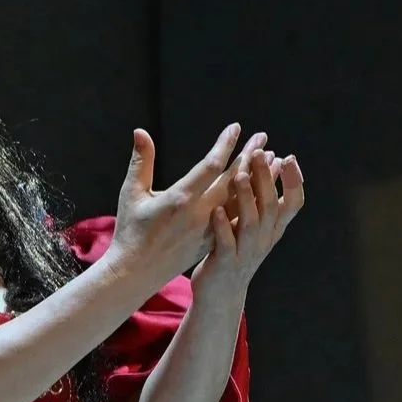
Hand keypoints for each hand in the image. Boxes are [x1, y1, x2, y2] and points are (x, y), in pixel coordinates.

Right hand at [109, 123, 253, 290]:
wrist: (135, 273)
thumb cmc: (129, 231)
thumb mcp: (131, 193)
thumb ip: (141, 161)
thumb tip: (140, 131)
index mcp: (180, 198)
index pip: (210, 166)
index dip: (225, 145)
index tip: (236, 128)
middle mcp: (199, 214)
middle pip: (232, 181)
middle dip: (248, 157)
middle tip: (262, 138)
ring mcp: (208, 230)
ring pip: (240, 201)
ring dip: (257, 180)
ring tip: (272, 162)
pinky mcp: (211, 242)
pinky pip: (237, 219)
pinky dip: (250, 202)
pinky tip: (261, 192)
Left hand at [191, 148, 304, 299]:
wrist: (220, 295)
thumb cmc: (235, 254)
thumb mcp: (254, 228)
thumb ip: (261, 202)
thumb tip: (271, 165)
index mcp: (272, 230)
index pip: (293, 203)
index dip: (294, 181)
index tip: (288, 157)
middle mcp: (263, 241)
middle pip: (270, 207)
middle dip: (266, 179)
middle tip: (258, 153)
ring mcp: (245, 253)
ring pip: (251, 224)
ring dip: (246, 198)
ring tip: (240, 175)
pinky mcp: (224, 264)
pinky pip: (226, 244)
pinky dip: (223, 227)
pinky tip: (216, 210)